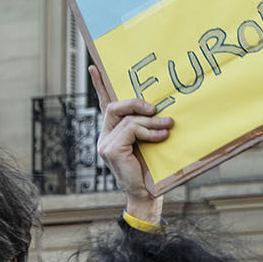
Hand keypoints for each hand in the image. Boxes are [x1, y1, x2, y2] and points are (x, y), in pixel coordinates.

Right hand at [91, 64, 172, 223]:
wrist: (147, 195)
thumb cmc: (152, 170)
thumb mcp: (149, 142)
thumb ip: (146, 127)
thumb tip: (159, 109)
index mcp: (112, 133)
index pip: (104, 105)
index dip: (99, 86)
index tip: (94, 66)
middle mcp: (104, 137)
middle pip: (114, 107)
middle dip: (135, 103)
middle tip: (156, 109)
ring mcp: (105, 144)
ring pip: (127, 119)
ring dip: (151, 121)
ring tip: (168, 125)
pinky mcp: (111, 150)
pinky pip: (131, 130)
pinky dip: (148, 131)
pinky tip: (161, 137)